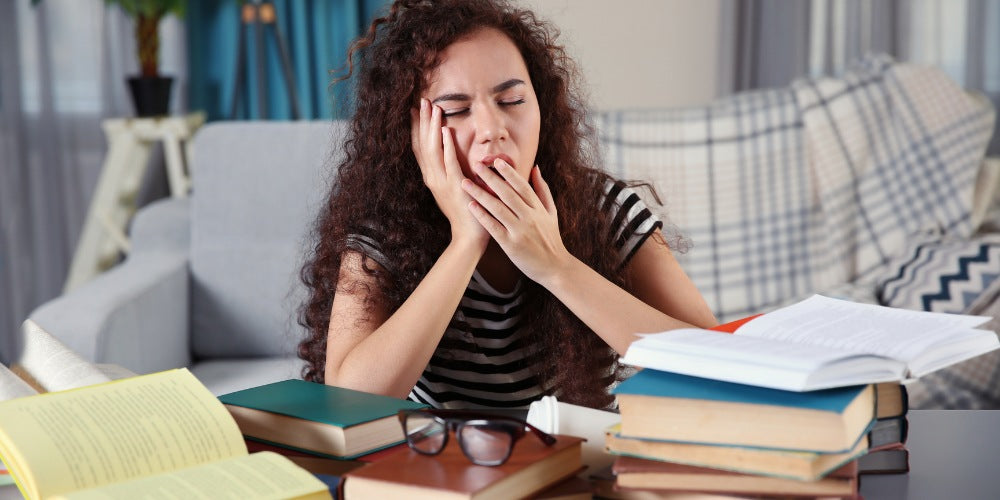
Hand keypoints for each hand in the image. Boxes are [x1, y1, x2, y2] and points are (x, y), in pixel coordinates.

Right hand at [411, 99, 489, 250]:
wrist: (469, 236)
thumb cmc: (465, 211)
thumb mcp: (453, 188)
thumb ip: (450, 171)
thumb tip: (451, 153)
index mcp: (431, 178)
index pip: (419, 148)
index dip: (416, 128)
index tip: (414, 110)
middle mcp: (432, 178)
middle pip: (422, 144)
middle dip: (422, 122)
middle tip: (422, 101)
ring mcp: (442, 183)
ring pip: (433, 150)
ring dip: (433, 128)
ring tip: (434, 109)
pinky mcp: (455, 187)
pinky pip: (450, 163)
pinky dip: (447, 146)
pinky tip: (447, 131)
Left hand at [461, 160, 573, 283]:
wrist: (555, 267)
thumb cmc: (551, 238)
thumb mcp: (551, 213)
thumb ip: (543, 190)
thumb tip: (535, 168)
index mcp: (538, 209)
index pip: (522, 186)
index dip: (509, 172)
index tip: (496, 161)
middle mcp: (529, 217)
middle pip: (507, 193)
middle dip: (490, 178)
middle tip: (476, 165)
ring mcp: (519, 231)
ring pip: (498, 208)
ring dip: (480, 194)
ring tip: (465, 183)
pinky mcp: (511, 244)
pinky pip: (494, 227)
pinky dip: (482, 216)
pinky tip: (471, 206)